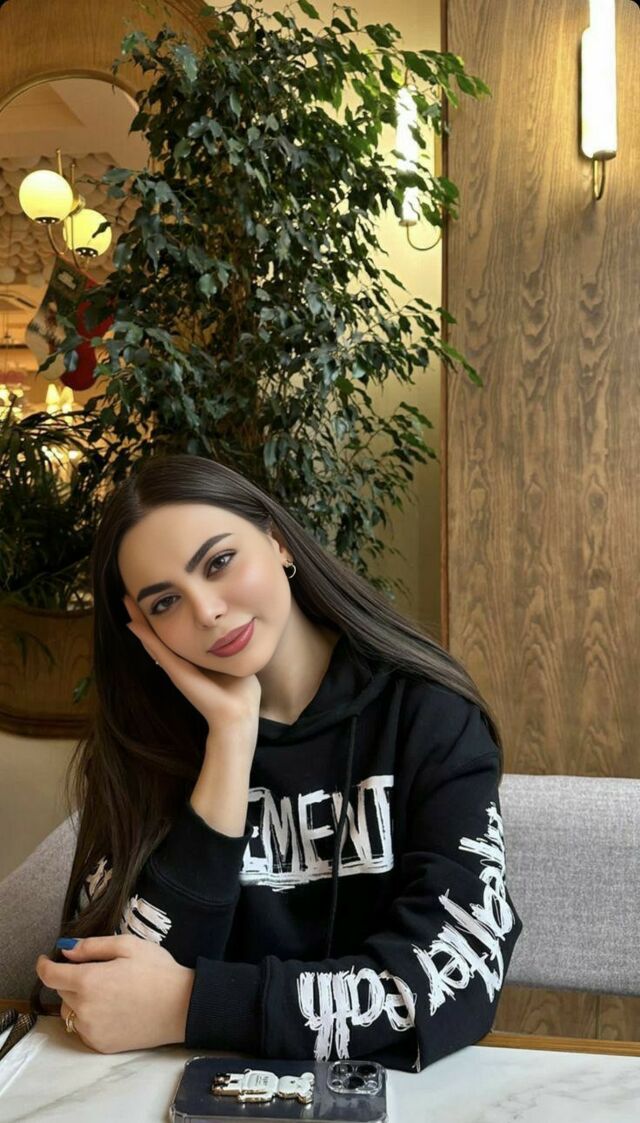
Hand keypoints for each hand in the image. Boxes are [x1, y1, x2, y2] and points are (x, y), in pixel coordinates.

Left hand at [36, 935, 194, 1053]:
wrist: (181, 1007)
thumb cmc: (157, 971)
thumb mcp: (127, 945)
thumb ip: (91, 946)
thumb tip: (65, 950)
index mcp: (88, 981)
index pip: (49, 975)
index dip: (44, 965)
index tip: (46, 959)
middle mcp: (84, 1009)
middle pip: (61, 992)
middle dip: (69, 979)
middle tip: (94, 970)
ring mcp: (91, 1030)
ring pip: (70, 1012)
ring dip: (78, 999)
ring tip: (105, 991)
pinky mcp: (101, 1045)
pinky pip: (83, 1029)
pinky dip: (89, 1018)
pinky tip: (111, 1009)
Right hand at [123, 594, 261, 734]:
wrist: (237, 713)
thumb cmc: (241, 691)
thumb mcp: (234, 661)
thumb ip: (229, 649)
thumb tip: (237, 635)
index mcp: (194, 659)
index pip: (175, 633)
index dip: (163, 616)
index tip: (155, 597)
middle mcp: (182, 662)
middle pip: (159, 634)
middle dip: (145, 615)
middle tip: (129, 596)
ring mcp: (176, 667)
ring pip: (152, 639)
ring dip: (138, 620)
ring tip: (126, 602)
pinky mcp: (176, 671)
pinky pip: (157, 649)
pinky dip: (144, 635)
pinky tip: (132, 623)